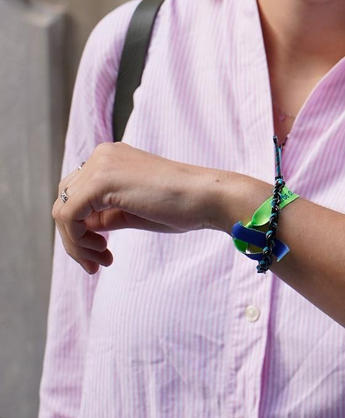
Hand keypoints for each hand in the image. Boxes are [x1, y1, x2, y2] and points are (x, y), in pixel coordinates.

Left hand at [53, 143, 263, 273]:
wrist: (209, 198)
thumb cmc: (183, 206)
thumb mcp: (134, 210)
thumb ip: (106, 214)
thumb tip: (83, 227)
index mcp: (112, 158)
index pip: (76, 194)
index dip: (81, 228)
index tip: (102, 253)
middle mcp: (101, 155)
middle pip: (64, 201)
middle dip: (75, 237)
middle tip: (98, 261)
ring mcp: (100, 166)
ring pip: (62, 211)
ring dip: (75, 243)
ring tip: (100, 260)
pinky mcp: (100, 182)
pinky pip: (67, 216)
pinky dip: (77, 241)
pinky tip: (102, 252)